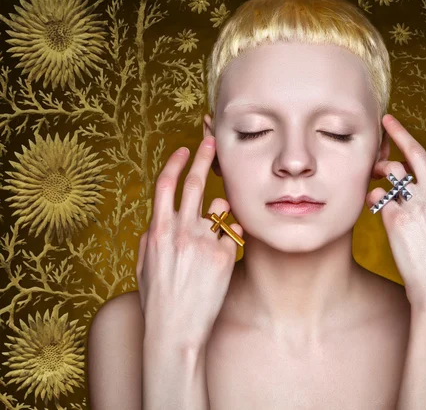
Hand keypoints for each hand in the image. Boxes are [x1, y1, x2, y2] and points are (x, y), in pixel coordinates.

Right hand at [136, 136, 242, 347]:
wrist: (175, 331)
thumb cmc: (158, 300)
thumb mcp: (145, 265)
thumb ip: (153, 237)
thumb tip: (160, 220)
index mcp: (157, 231)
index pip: (165, 185)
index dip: (176, 163)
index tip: (185, 149)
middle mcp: (180, 231)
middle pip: (195, 183)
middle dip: (204, 157)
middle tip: (212, 141)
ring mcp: (203, 242)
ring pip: (221, 208)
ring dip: (220, 213)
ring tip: (211, 238)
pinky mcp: (224, 256)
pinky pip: (233, 234)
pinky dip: (230, 239)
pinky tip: (220, 260)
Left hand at [367, 114, 425, 310]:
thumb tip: (412, 191)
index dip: (415, 156)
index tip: (405, 149)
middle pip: (416, 153)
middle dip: (400, 132)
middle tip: (386, 120)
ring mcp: (417, 205)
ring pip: (394, 172)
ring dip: (380, 170)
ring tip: (373, 176)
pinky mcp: (397, 219)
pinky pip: (378, 197)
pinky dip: (372, 199)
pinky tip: (371, 206)